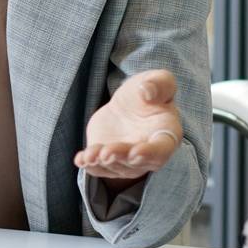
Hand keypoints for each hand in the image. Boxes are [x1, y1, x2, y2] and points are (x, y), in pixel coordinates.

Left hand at [76, 69, 180, 184]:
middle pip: (136, 162)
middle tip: (106, 153)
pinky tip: (80, 160)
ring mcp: (128, 161)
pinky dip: (90, 165)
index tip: (136, 152)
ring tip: (89, 155)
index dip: (150, 153)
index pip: (162, 150)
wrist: (127, 105)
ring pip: (116, 167)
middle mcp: (149, 154)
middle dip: (120, 157)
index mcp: (166, 134)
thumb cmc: (148, 92)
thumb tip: (147, 92)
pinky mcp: (108, 160)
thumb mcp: (158, 80)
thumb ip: (159, 84)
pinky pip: (100, 168)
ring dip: (101, 163)